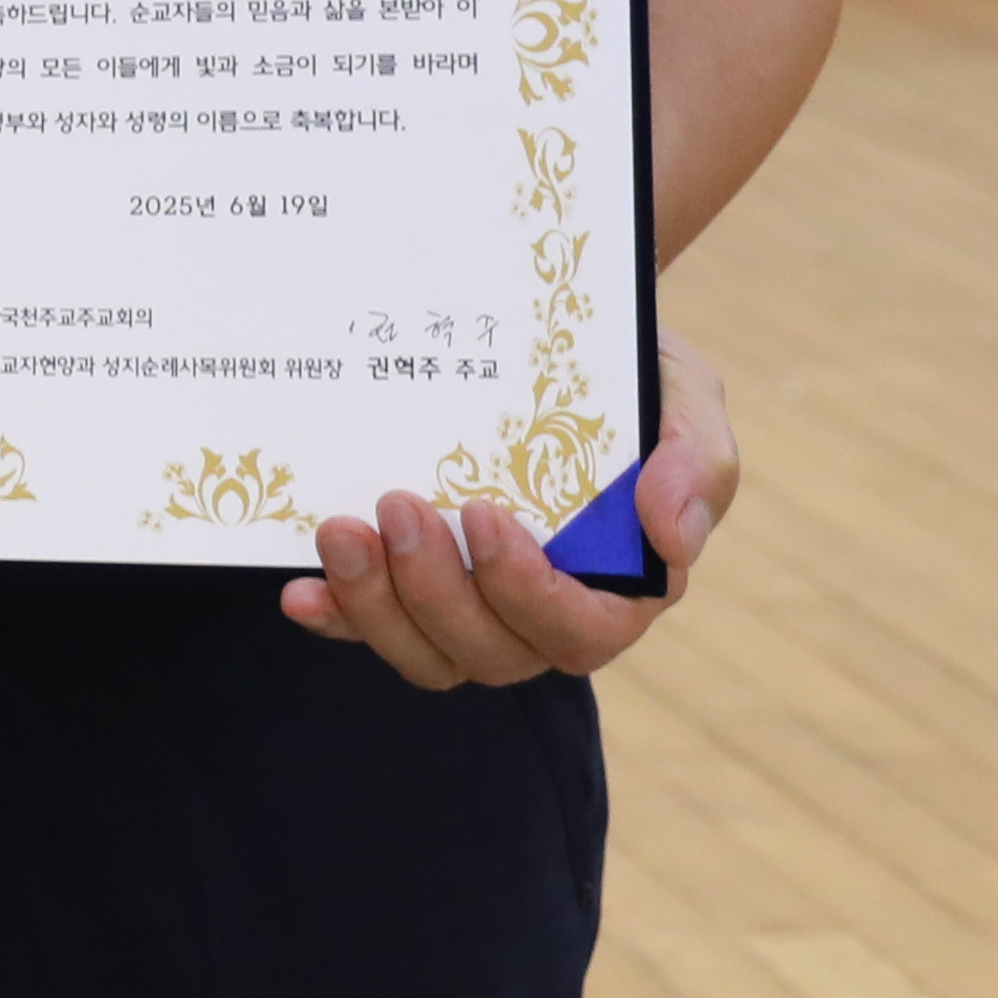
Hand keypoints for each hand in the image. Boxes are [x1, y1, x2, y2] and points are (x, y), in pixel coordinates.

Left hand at [283, 339, 740, 687]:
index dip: (527, 592)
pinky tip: (299, 589)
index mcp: (620, 586)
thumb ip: (697, 464)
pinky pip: (371, 629)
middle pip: (491, 652)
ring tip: (339, 529)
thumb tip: (671, 535)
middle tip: (395, 504)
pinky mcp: (409, 589)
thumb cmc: (628, 378)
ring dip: (376, 605)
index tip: (482, 515)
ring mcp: (472, 607)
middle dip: (435, 590)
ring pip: (428, 653)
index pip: (578, 631)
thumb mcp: (683, 397)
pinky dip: (337, 617)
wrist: (548, 343)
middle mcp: (543, 613)